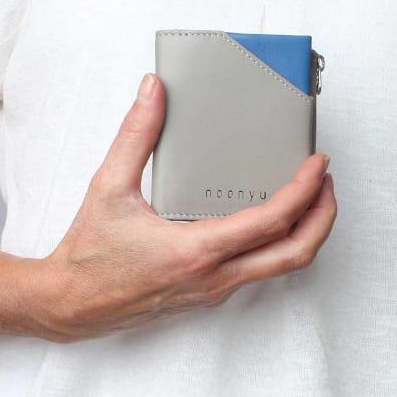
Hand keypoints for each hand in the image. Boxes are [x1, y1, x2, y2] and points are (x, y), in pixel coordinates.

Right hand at [0, 73, 336, 340]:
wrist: (70, 305)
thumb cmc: (88, 254)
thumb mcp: (109, 188)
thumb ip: (135, 135)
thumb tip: (153, 92)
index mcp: (195, 250)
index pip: (272, 221)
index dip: (304, 190)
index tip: (317, 165)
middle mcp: (214, 277)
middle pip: (295, 253)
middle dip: (323, 216)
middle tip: (326, 183)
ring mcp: (214, 291)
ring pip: (281, 267)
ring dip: (304, 232)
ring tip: (308, 197)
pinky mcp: (208, 296)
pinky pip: (258, 271)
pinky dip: (277, 244)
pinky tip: (268, 218)